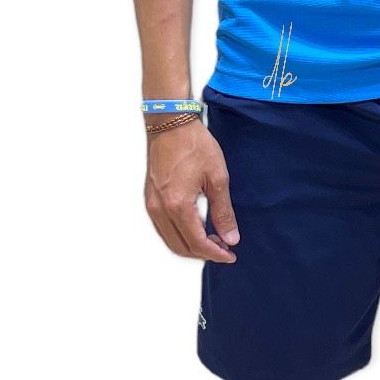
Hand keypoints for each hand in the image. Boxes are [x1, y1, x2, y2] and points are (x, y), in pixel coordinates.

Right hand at [144, 121, 239, 262]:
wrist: (170, 123)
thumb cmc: (194, 145)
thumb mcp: (217, 178)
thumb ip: (223, 212)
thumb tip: (230, 238)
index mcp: (178, 206)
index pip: (197, 243)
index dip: (215, 254)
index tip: (230, 255)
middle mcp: (160, 210)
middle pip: (181, 247)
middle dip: (203, 253)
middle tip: (223, 249)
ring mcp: (152, 205)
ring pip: (170, 240)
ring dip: (190, 246)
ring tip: (212, 239)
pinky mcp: (149, 199)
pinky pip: (163, 228)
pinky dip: (178, 235)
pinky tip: (195, 228)